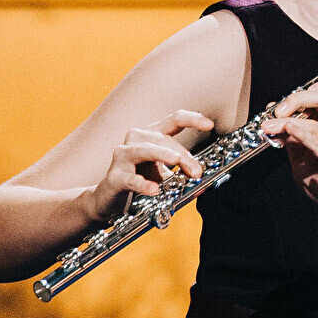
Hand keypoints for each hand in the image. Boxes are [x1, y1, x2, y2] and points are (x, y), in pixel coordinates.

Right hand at [87, 111, 215, 223]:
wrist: (109, 198)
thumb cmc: (139, 178)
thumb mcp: (164, 172)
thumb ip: (182, 169)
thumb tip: (200, 173)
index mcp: (152, 135)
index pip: (174, 120)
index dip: (192, 119)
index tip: (209, 124)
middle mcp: (136, 140)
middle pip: (162, 138)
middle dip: (182, 154)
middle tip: (197, 171)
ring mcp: (123, 157)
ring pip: (144, 150)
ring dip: (161, 154)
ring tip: (175, 160)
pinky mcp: (114, 177)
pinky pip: (130, 179)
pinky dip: (143, 184)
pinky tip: (153, 189)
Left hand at [263, 78, 317, 222]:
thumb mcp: (301, 157)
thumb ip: (291, 139)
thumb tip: (274, 121)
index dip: (305, 91)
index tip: (278, 105)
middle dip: (297, 99)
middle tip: (277, 110)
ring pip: (314, 122)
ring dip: (287, 123)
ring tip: (269, 127)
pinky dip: (301, 134)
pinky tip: (289, 129)